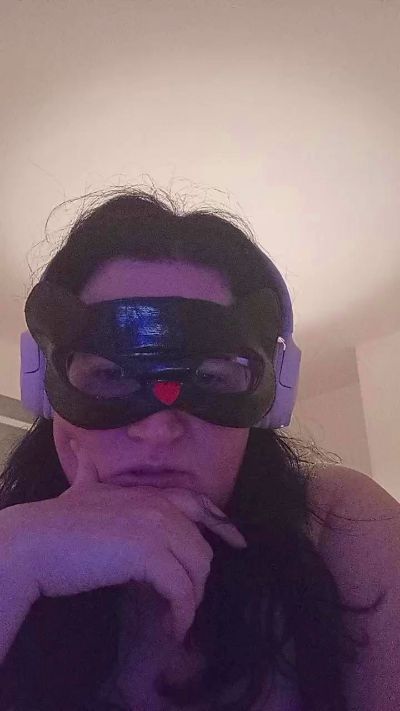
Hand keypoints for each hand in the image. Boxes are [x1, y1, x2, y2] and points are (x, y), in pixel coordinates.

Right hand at [6, 442, 245, 641]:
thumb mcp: (79, 489)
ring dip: (191, 600)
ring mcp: (156, 527)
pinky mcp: (149, 554)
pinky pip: (182, 590)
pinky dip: (182, 613)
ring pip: (196, 568)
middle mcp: (158, 505)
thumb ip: (89, 473)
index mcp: (147, 493)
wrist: (36, 540)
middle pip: (200, 544)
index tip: (237, 540)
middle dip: (199, 575)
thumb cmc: (55, 520)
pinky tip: (172, 628)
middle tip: (187, 600)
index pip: (198, 503)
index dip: (221, 522)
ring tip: (176, 619)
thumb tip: (81, 452)